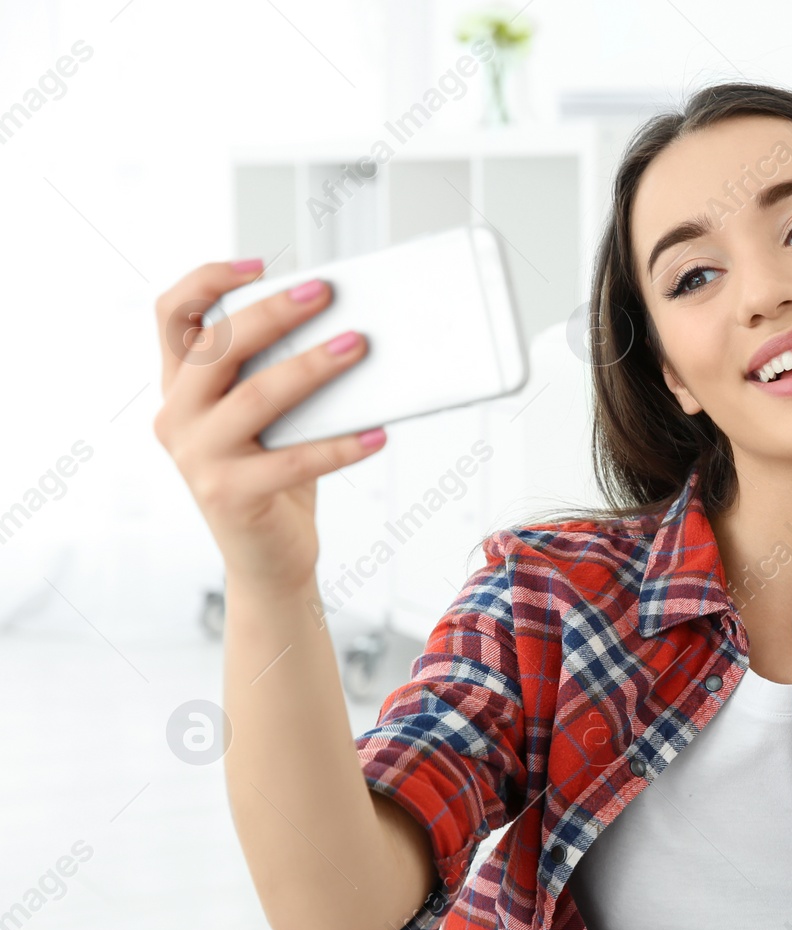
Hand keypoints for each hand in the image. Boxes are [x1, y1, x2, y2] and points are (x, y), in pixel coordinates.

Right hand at [152, 261, 385, 591]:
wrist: (268, 561)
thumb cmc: (276, 477)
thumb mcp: (268, 420)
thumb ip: (277, 376)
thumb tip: (344, 328)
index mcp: (179, 388)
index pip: (171, 315)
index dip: (207, 280)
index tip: (260, 265)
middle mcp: (175, 417)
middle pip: (219, 346)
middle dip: (275, 312)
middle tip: (327, 293)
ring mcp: (197, 457)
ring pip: (257, 396)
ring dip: (313, 367)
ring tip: (359, 346)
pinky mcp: (230, 495)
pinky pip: (295, 460)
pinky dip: (343, 446)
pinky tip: (379, 433)